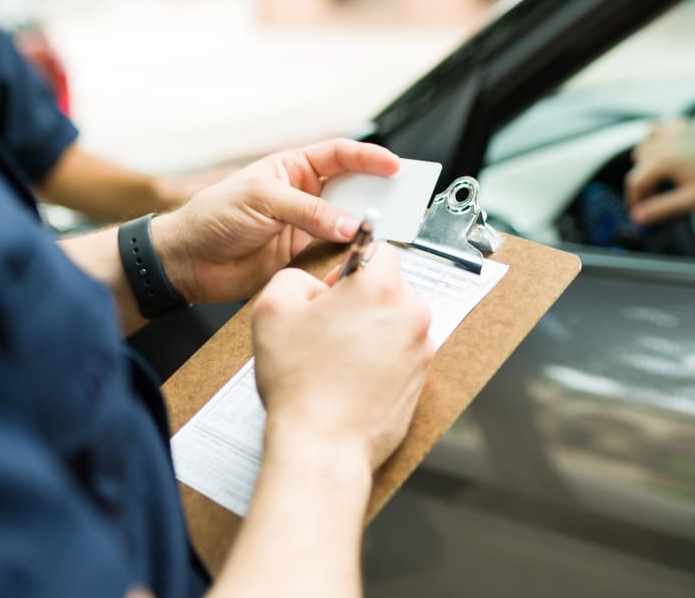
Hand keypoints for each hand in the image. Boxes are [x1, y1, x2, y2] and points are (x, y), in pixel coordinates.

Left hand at [152, 139, 399, 303]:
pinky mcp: (304, 256)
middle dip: (378, 192)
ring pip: (349, 222)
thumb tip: (349, 224)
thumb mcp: (262, 201)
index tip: (395, 166)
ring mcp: (307, 226)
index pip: (340, 156)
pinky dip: (351, 254)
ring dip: (367, 226)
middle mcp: (305, 195)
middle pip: (353, 189)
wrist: (189, 261)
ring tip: (388, 229)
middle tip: (404, 199)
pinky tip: (362, 254)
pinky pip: (336, 252)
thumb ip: (308, 212)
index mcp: (294, 169)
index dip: (370, 158)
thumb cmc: (214, 217)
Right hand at [251, 246, 432, 468]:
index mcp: (380, 289)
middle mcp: (411, 314)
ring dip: (374, 331)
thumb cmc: (300, 383)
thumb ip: (294, 278)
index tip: (335, 289)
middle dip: (363, 301)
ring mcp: (421, 349)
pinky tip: (353, 378)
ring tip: (338, 359)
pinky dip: (383, 360)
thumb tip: (313, 284)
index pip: (380, 250)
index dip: (352, 265)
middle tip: (330, 328)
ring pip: (397, 323)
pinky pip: (402, 354)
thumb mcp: (271, 310)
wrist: (323, 444)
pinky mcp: (422, 379)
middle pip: (391, 289)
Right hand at [625, 118, 694, 224]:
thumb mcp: (690, 201)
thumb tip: (639, 217)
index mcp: (665, 160)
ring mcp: (671, 130)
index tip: (639, 211)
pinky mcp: (678, 125)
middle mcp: (665, 141)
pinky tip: (663, 152)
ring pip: (642, 148)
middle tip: (657, 197)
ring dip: (646, 163)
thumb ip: (662, 209)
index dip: (634, 200)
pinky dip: (653, 141)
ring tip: (663, 177)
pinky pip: (654, 130)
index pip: (635, 182)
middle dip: (643, 185)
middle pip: (637, 167)